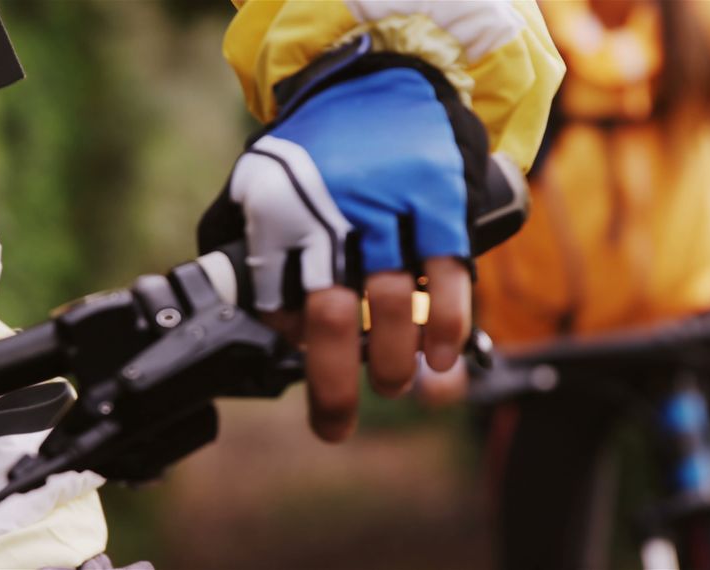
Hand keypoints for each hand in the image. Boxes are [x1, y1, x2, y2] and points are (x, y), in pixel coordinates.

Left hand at [199, 55, 489, 441]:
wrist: (378, 79)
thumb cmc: (318, 150)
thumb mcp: (261, 186)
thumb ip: (260, 251)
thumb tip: (263, 321)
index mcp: (280, 214)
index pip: (278, 304)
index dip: (290, 349)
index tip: (301, 368)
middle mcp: (330, 213)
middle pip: (332, 318)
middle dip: (333, 386)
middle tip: (336, 423)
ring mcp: (389, 209)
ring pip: (393, 307)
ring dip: (394, 364)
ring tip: (397, 386)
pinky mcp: (437, 202)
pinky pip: (449, 278)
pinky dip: (447, 327)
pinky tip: (441, 358)